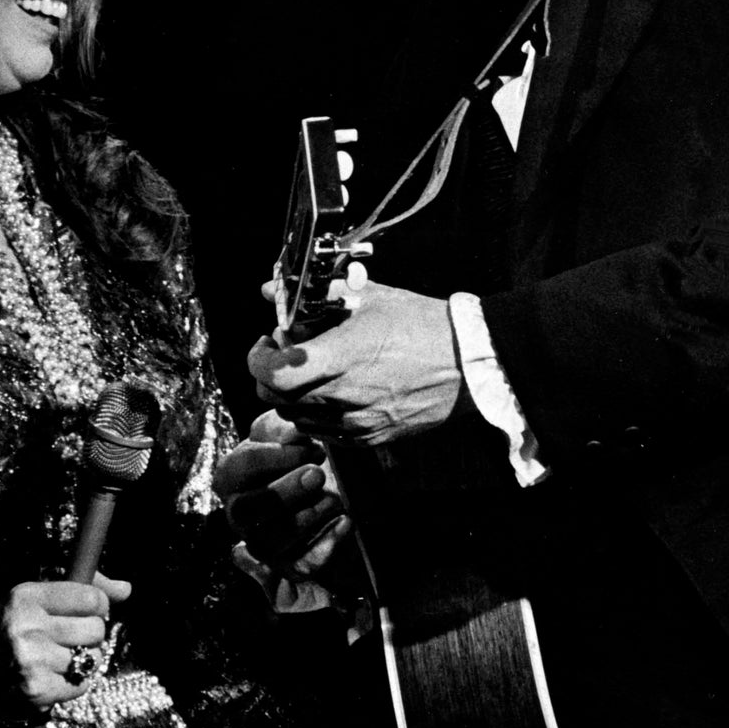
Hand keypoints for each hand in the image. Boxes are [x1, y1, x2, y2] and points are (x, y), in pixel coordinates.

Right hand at [0, 573, 130, 719]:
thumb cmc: (8, 631)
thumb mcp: (33, 599)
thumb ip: (81, 591)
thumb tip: (127, 589)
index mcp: (27, 596)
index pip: (92, 598)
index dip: (97, 607)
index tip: (84, 613)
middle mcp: (28, 625)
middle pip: (97, 629)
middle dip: (90, 636)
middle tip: (68, 640)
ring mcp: (32, 660)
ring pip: (92, 659)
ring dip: (82, 662)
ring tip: (55, 660)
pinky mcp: (37, 690)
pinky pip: (82, 685)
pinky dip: (73, 684)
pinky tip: (51, 678)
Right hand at [216, 411, 353, 585]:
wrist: (334, 485)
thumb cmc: (303, 452)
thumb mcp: (295, 431)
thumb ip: (288, 428)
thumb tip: (294, 432)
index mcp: (233, 478)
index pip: (237, 470)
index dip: (273, 458)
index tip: (312, 448)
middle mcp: (239, 515)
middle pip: (244, 512)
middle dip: (282, 493)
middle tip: (317, 474)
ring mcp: (262, 543)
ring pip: (268, 542)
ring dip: (304, 519)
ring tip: (334, 497)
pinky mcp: (289, 566)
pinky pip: (300, 566)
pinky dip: (326, 544)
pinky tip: (347, 521)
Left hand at [249, 277, 462, 447]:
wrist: (469, 364)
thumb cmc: (423, 325)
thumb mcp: (372, 296)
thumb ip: (318, 294)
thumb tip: (272, 289)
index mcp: (344, 355)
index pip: (276, 372)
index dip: (259, 360)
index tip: (266, 344)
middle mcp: (346, 394)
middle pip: (278, 397)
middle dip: (272, 375)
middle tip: (286, 353)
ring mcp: (358, 421)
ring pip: (297, 418)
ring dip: (292, 395)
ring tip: (311, 372)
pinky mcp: (370, 437)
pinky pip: (324, 432)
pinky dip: (316, 413)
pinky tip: (333, 391)